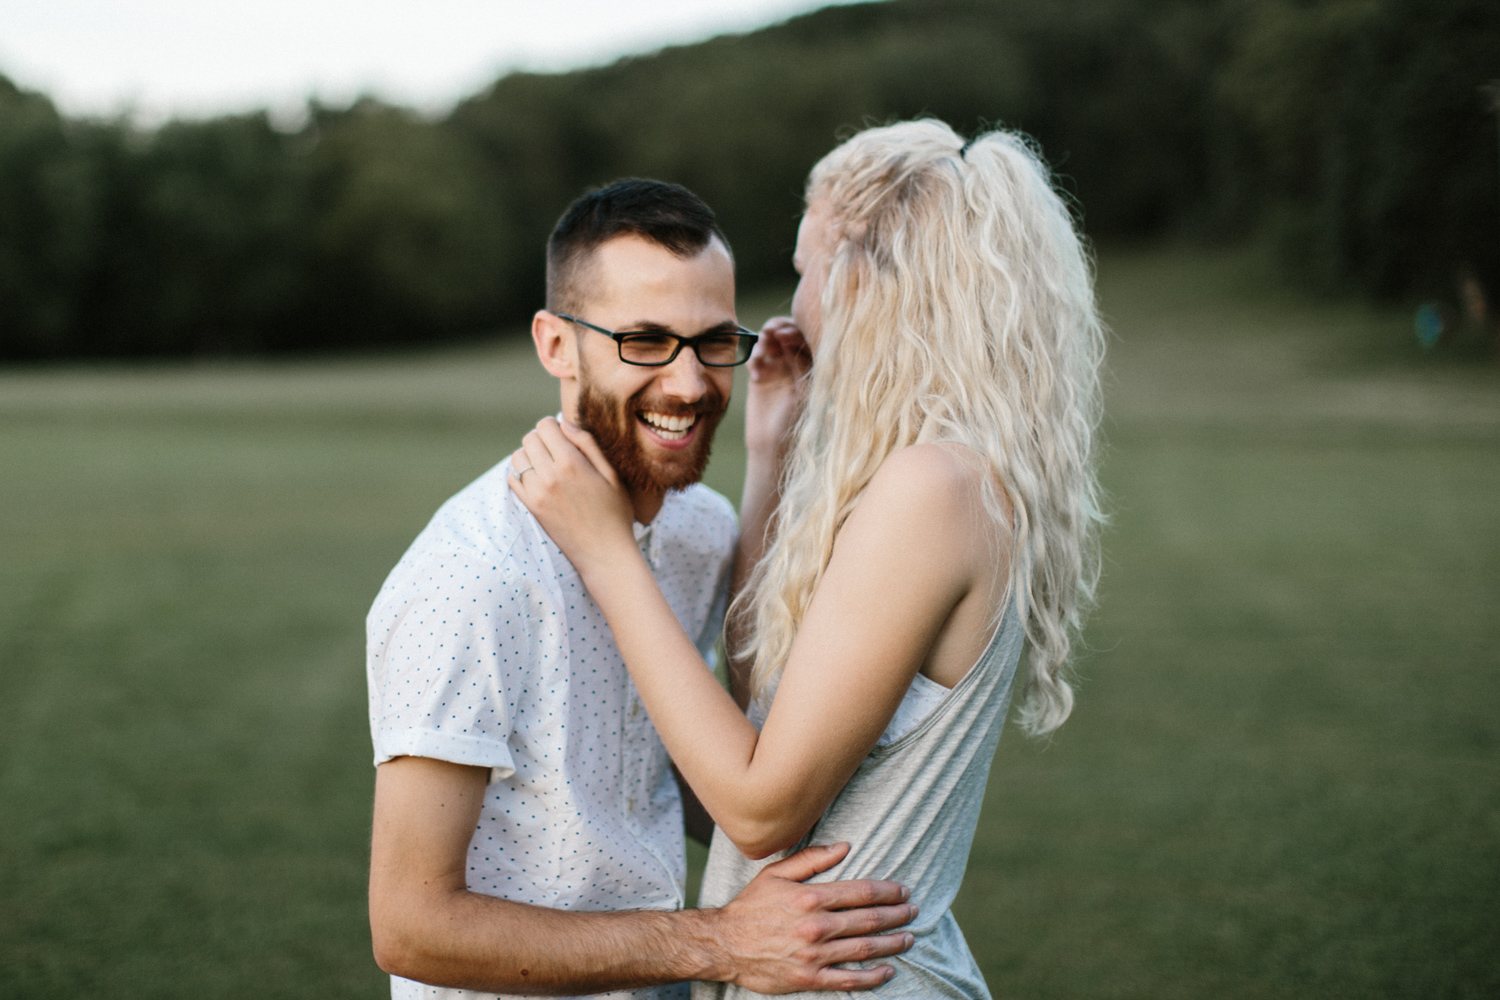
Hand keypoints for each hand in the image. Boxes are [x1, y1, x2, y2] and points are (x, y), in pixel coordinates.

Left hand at [509, 417, 636, 576]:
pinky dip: (520, 474)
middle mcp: (550, 475)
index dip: (553, 426)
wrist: (605, 553)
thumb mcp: (611, 474)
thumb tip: (565, 424)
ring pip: (517, 457)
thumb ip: (588, 445)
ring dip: (529, 456)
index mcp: (572, 463)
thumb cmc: (615, 513)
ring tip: (546, 465)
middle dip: (541, 439)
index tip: (563, 436)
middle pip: (528, 439)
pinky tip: (538, 480)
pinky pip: (512, 479)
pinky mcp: (531, 507)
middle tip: (556, 451)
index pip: (544, 426)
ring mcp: (537, 493)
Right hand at [706, 842, 916, 993]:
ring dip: (891, 943)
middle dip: (896, 915)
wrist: (723, 944)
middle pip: (868, 920)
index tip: (903, 891)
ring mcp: (814, 955)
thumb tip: (844, 846)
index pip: (861, 892)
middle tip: (913, 911)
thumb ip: (811, 859)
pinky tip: (887, 970)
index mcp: (810, 898)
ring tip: (908, 938)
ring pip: (864, 948)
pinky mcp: (809, 978)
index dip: (887, 891)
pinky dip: (872, 976)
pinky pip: (848, 979)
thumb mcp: (775, 874)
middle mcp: (816, 926)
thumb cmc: (750, 907)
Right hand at [745, 316, 811, 457]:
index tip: (784, 334)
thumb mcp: (801, 391)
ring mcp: (778, 367)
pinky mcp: (760, 374)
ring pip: (771, 340)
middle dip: (778, 328)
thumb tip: (789, 337)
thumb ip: (799, 364)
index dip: (795, 331)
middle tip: (769, 331)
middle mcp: (796, 362)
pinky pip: (757, 356)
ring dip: (764, 340)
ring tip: (761, 351)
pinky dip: (755, 359)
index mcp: (812, 364)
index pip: (806, 338)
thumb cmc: (792, 420)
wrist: (770, 442)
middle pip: (788, 332)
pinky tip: (755, 374)